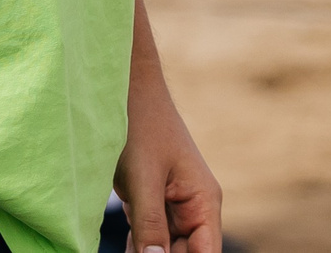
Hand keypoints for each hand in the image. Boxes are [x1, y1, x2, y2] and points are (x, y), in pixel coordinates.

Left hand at [114, 84, 222, 252]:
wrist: (126, 92)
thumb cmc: (141, 127)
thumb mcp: (144, 178)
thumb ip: (150, 223)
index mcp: (204, 202)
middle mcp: (195, 209)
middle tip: (136, 252)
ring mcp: (174, 207)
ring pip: (167, 249)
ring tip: (130, 247)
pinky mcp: (155, 204)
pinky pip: (151, 238)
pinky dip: (138, 247)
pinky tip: (127, 247)